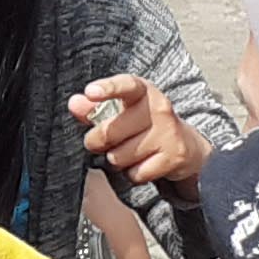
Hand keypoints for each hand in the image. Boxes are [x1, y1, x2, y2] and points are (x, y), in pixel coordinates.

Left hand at [77, 75, 212, 194]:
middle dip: (97, 142)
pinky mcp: (174, 156)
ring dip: (116, 159)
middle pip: (109, 132)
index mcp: (143, 91)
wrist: (184, 145)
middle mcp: (159, 108)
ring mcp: (168, 133)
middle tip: (102, 142)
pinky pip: (135, 173)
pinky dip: (132, 174)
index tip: (91, 92)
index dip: (108, 88)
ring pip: (119, 156)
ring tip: (128, 151)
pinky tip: (142, 163)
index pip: (126, 85)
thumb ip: (94, 108)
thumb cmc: (142, 124)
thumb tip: (75, 103)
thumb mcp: (120, 111)